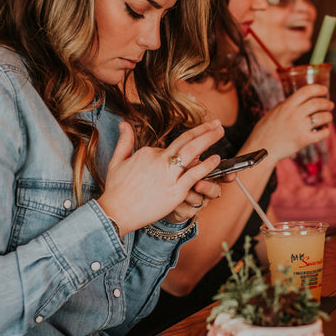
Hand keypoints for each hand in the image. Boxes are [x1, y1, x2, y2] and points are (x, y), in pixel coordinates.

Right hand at [97, 120, 224, 233]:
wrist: (115, 212)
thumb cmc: (116, 190)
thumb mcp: (117, 161)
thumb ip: (125, 141)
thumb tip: (124, 123)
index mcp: (148, 152)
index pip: (170, 147)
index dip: (180, 149)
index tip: (189, 149)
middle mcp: (160, 160)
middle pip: (186, 140)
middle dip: (204, 129)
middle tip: (216, 123)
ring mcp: (169, 175)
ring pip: (192, 151)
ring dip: (208, 139)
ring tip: (220, 131)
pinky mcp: (176, 190)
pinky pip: (195, 174)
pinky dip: (207, 165)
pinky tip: (217, 158)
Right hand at [245, 84, 334, 161]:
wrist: (261, 150)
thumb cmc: (265, 131)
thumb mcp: (273, 112)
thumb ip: (286, 105)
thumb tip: (298, 100)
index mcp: (286, 106)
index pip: (306, 91)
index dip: (318, 88)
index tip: (324, 89)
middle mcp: (294, 115)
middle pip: (317, 103)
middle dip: (327, 103)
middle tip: (330, 104)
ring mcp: (300, 128)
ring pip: (322, 117)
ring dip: (328, 116)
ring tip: (329, 116)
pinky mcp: (304, 140)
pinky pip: (322, 133)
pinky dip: (326, 130)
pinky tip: (325, 129)